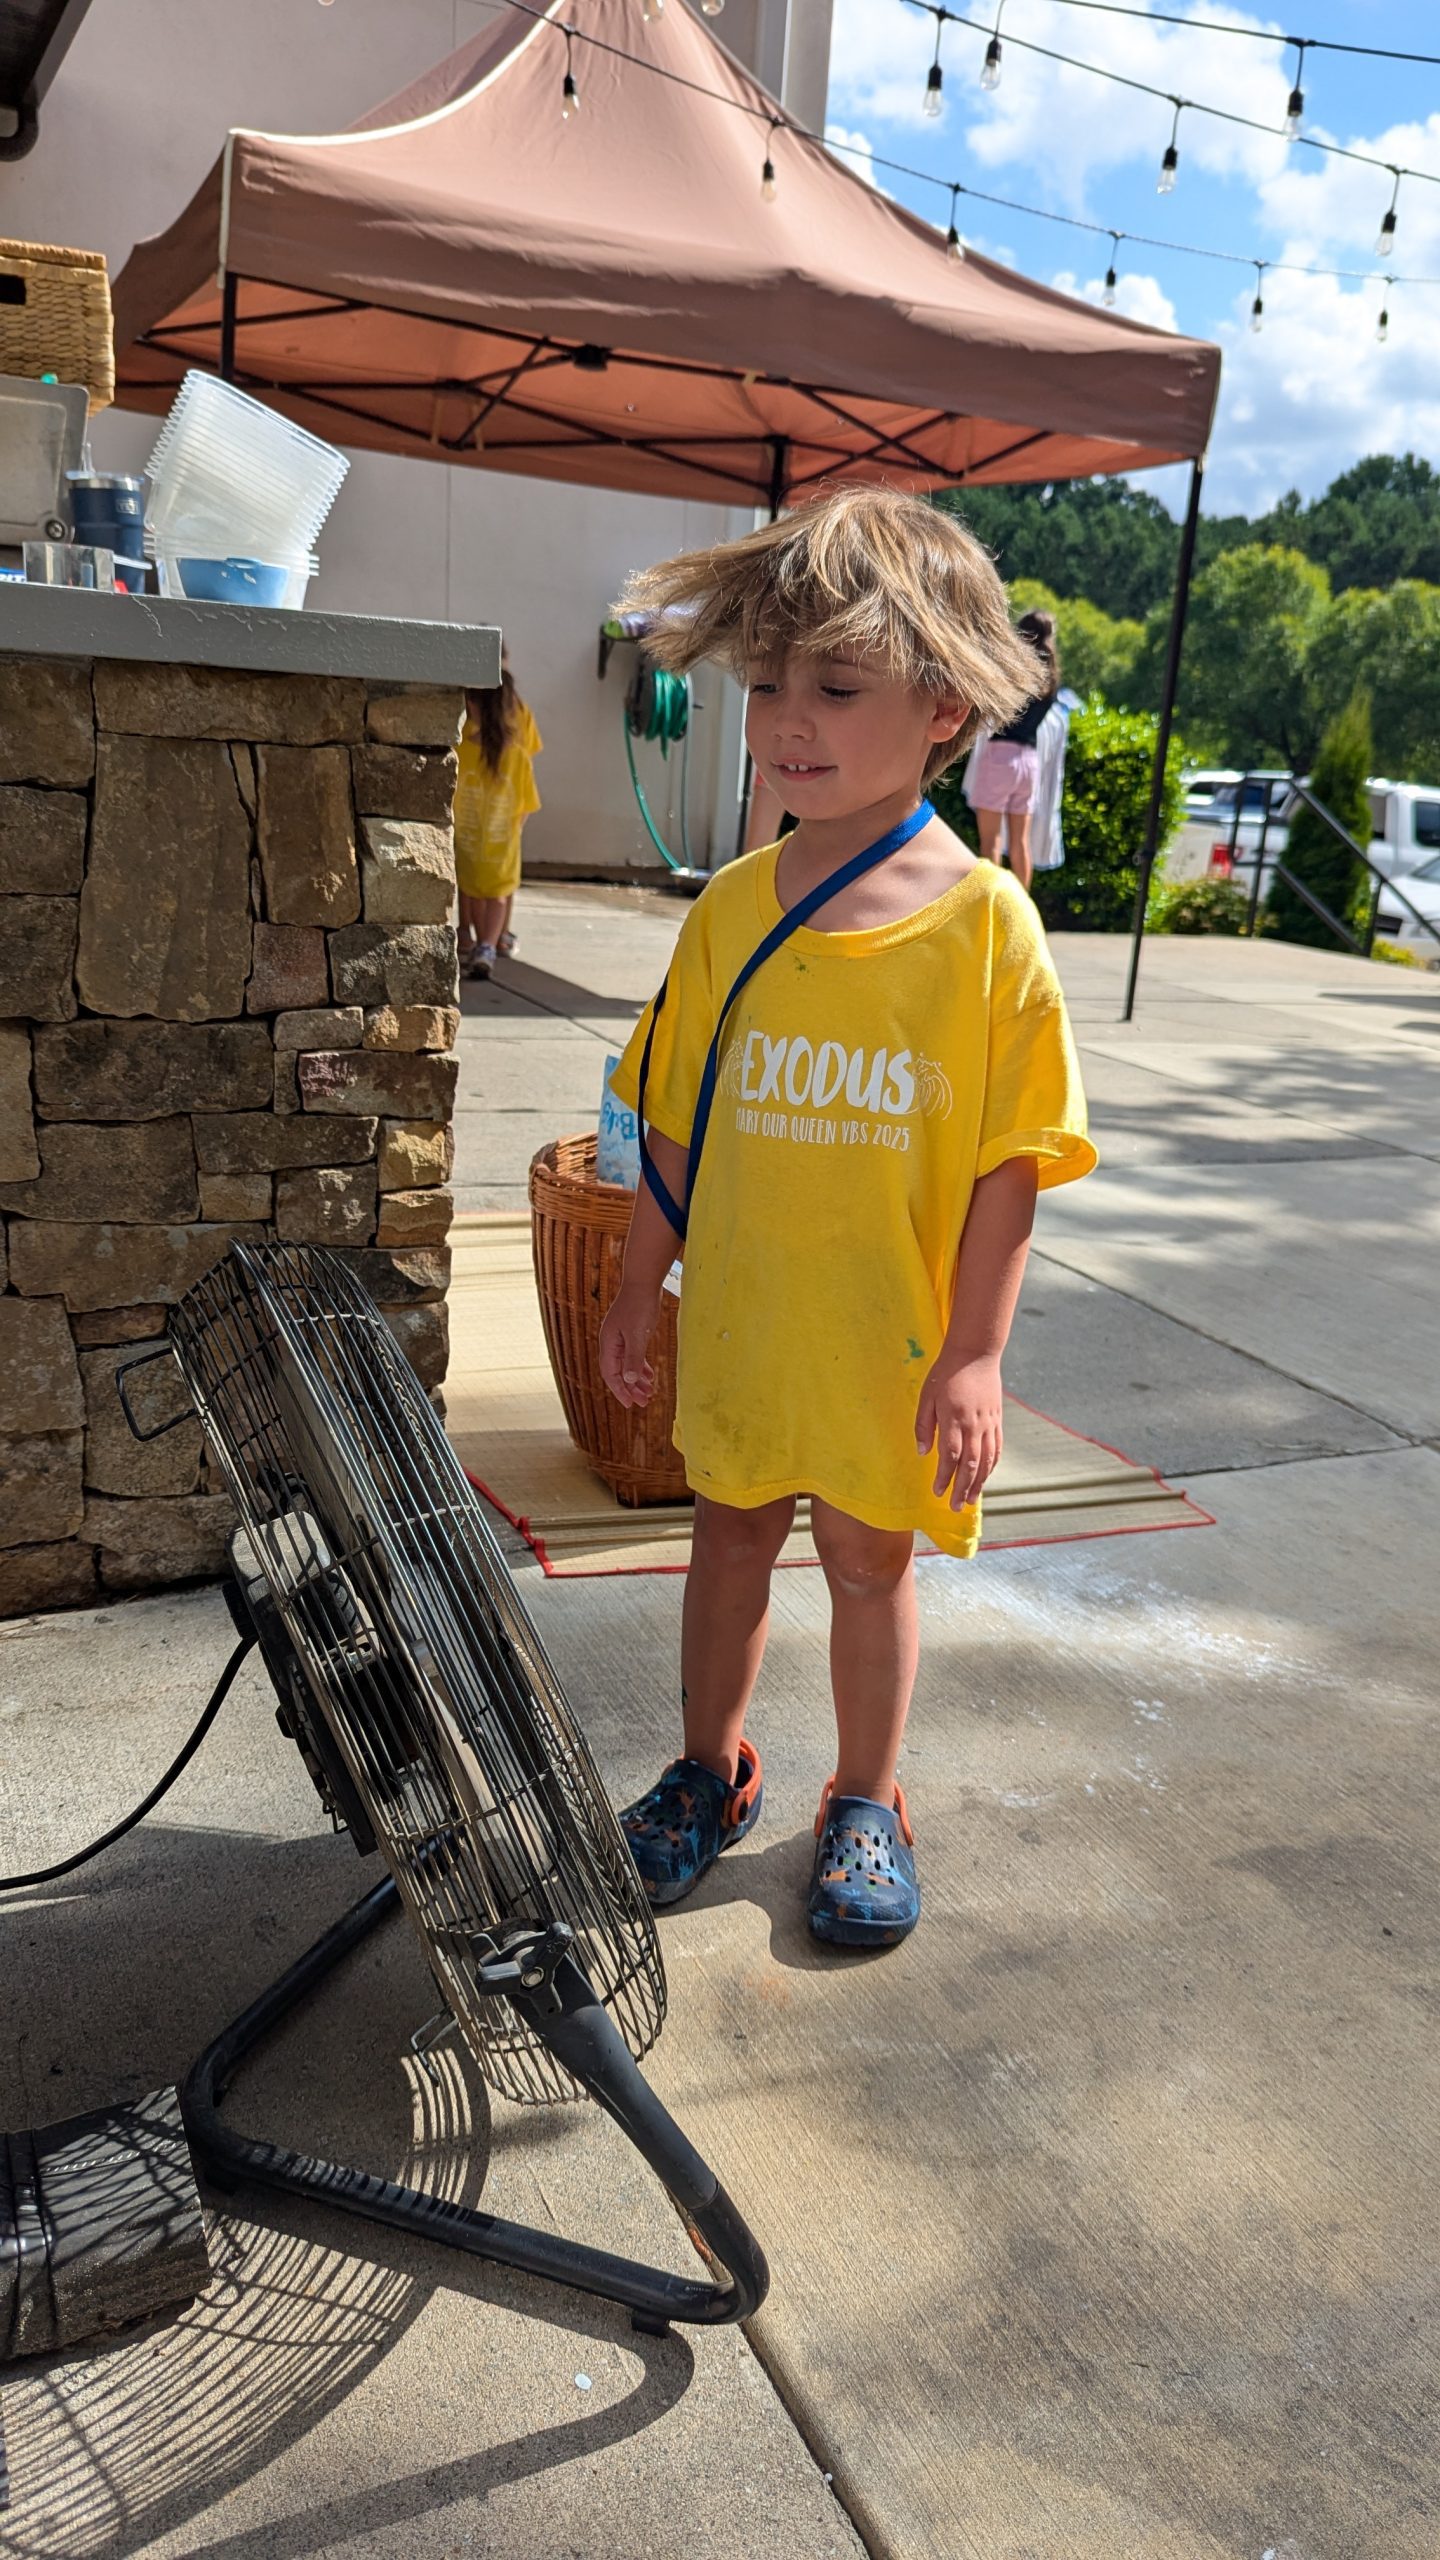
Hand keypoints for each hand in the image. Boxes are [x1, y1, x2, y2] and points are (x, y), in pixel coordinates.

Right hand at [599, 1281, 660, 1407]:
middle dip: (630, 1389)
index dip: (620, 1391)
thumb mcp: (638, 1334)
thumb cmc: (639, 1305)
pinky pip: (633, 1356)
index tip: (631, 1404)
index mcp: (609, 1344)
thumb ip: (633, 1357)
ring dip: (636, 1380)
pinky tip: (650, 1375)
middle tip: (644, 1403)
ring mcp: (620, 1338)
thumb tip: (628, 1379)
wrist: (643, 1282)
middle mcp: (611, 1343)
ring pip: (626, 1365)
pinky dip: (641, 1367)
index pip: (611, 1374)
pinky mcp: (630, 1333)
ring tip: (649, 1393)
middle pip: (618, 1372)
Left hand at [915, 1352, 1003, 1509]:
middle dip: (962, 1488)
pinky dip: (991, 1466)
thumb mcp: (927, 1396)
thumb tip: (923, 1452)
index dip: (944, 1477)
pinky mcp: (997, 1420)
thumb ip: (923, 1425)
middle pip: (970, 1464)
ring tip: (971, 1500)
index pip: (950, 1456)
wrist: (976, 1354)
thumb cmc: (946, 1373)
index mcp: (954, 1419)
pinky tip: (985, 1477)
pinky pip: (997, 1449)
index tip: (937, 1492)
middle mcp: (974, 1425)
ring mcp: (988, 1423)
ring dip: (979, 1483)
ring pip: (986, 1460)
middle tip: (955, 1507)